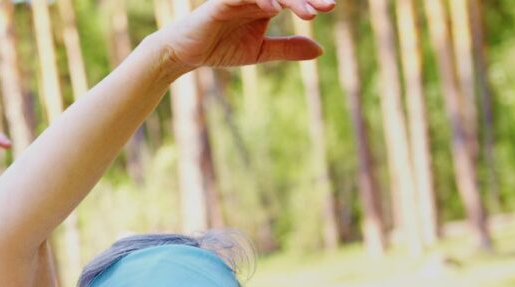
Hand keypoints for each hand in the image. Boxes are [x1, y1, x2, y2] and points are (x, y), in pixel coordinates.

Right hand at [160, 0, 333, 69]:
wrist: (185, 54)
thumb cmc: (219, 48)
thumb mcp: (259, 51)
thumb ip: (287, 49)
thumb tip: (320, 49)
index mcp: (264, 5)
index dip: (311, 0)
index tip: (329, 7)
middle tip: (327, 7)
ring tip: (309, 14)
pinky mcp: (220, 2)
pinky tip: (275, 9)